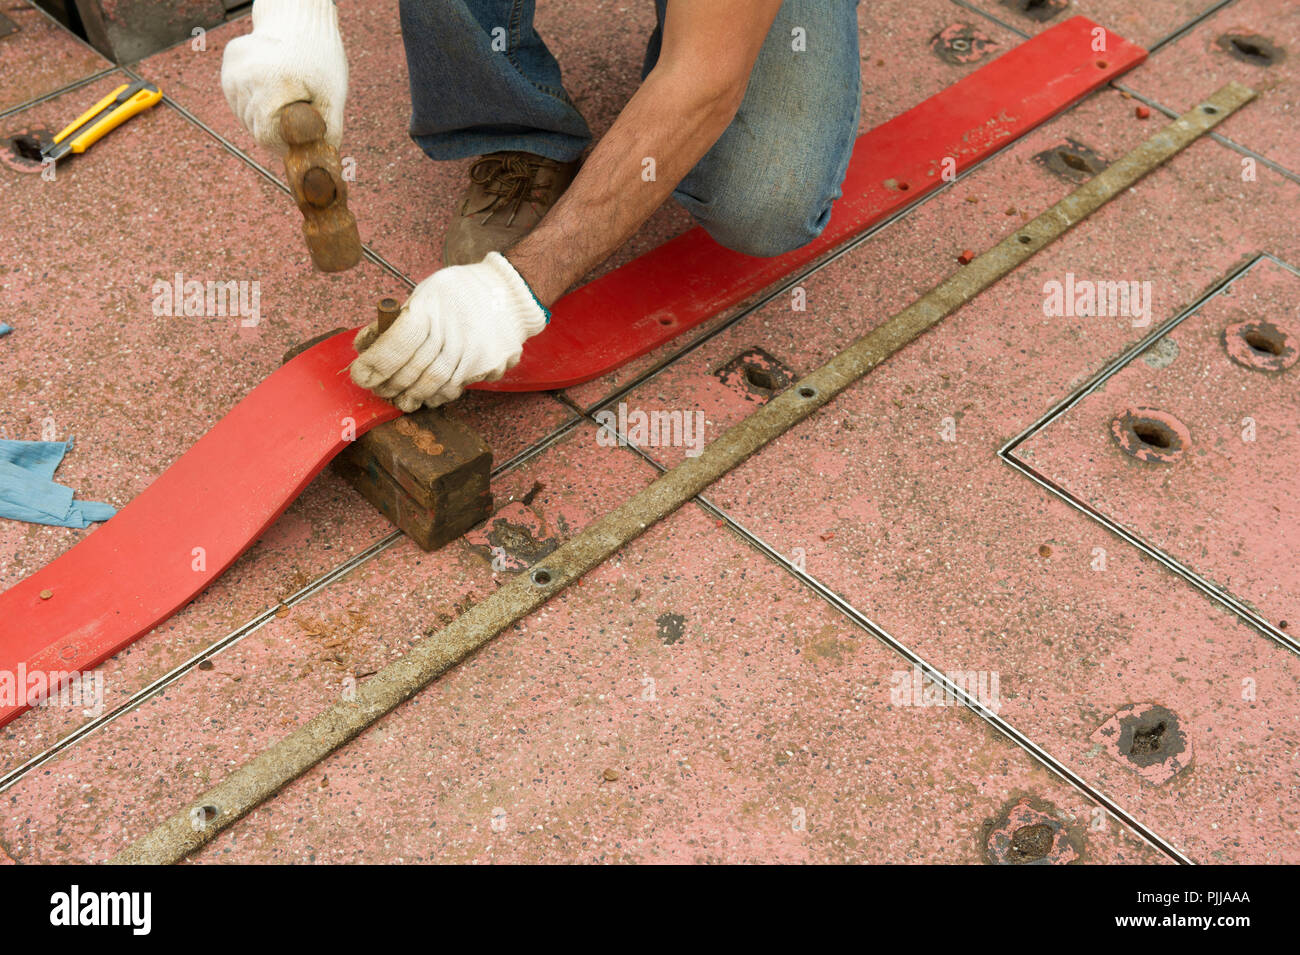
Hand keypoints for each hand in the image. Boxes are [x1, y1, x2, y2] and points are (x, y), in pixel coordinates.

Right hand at [221, 0, 347, 153]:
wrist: (299, 20)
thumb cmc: (321, 59)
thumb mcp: (333, 97)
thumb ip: (327, 134)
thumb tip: (321, 167)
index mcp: (272, 85)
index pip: (267, 138)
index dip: (285, 145)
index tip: (300, 139)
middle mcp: (245, 77)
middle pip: (256, 129)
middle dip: (278, 130)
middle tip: (298, 112)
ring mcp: (232, 72)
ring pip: (246, 117)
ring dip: (266, 116)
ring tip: (286, 94)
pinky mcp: (228, 67)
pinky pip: (240, 101)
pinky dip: (256, 102)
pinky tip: (271, 86)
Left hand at [350, 253, 548, 410]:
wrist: (510, 293)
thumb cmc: (460, 292)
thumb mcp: (426, 292)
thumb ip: (399, 320)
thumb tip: (366, 345)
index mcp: (431, 307)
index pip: (397, 342)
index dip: (375, 364)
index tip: (361, 376)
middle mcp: (453, 330)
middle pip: (414, 369)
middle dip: (390, 385)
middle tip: (379, 391)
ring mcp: (474, 350)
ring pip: (436, 384)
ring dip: (413, 396)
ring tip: (401, 400)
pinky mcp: (490, 363)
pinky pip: (458, 387)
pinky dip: (439, 395)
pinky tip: (429, 396)